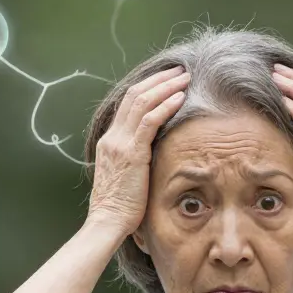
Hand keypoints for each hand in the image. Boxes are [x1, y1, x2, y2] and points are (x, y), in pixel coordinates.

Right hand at [86, 66, 189, 234]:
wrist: (107, 221)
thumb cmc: (121, 206)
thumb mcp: (127, 175)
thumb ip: (137, 159)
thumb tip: (155, 154)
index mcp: (110, 141)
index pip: (128, 104)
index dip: (148, 88)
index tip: (167, 80)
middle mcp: (112, 137)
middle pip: (134, 96)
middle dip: (159, 80)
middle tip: (180, 71)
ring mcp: (120, 143)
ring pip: (142, 102)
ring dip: (165, 87)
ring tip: (185, 77)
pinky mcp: (131, 153)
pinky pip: (150, 121)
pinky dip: (166, 106)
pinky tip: (181, 98)